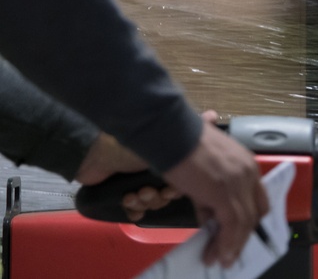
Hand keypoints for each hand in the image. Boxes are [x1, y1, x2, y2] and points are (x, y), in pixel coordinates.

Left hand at [75, 112, 216, 221]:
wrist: (95, 152)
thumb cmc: (135, 140)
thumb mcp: (168, 132)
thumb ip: (194, 127)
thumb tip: (213, 115)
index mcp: (171, 160)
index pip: (185, 182)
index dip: (179, 189)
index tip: (171, 188)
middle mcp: (157, 171)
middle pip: (168, 196)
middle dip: (158, 196)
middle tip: (147, 190)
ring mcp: (139, 183)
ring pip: (152, 204)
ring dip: (143, 201)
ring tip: (133, 194)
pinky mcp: (121, 194)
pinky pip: (135, 211)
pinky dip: (132, 209)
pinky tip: (127, 201)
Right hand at [162, 116, 268, 267]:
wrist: (172, 133)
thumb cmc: (183, 147)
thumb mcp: (205, 171)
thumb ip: (210, 195)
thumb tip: (208, 218)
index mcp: (247, 165)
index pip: (257, 199)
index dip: (250, 221)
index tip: (239, 236)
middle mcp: (249, 173)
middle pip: (254, 213)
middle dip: (242, 237)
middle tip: (230, 254)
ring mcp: (238, 182)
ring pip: (244, 222)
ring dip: (232, 245)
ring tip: (220, 260)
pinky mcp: (223, 192)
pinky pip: (231, 224)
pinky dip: (225, 242)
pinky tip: (216, 253)